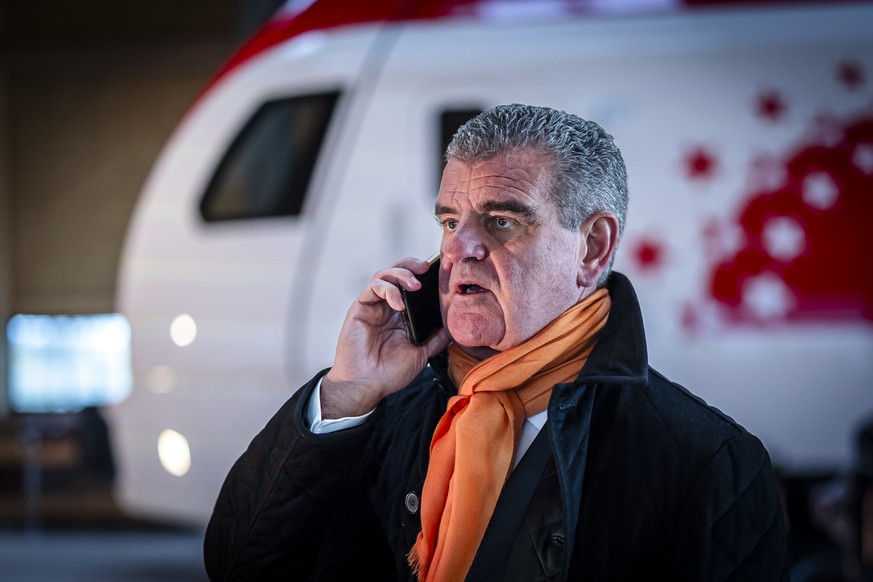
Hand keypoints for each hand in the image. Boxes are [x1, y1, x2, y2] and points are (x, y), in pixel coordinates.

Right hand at [321, 257, 450, 418]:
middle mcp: (385, 307)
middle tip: (425, 267)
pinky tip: (399, 303)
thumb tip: (452, 326)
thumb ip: (435, 339)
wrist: (367, 386)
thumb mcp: (421, 353)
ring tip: (415, 284)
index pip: (409, 285)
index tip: (438, 273)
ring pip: (383, 275)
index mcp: (399, 315)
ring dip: (401, 274)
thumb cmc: (389, 372)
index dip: (422, 275)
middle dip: (410, 265)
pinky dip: (387, 290)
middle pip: (395, 273)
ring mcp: (372, 307)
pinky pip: (372, 289)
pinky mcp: (359, 309)